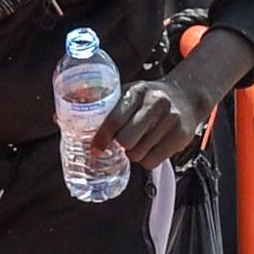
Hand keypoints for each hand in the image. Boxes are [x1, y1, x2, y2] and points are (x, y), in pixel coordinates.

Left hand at [91, 76, 205, 168]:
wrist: (186, 97)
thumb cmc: (149, 98)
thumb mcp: (129, 92)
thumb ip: (107, 106)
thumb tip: (67, 122)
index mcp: (137, 91)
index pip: (114, 119)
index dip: (102, 137)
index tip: (95, 148)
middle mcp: (155, 103)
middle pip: (126, 141)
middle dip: (120, 146)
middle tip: (122, 143)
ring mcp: (171, 120)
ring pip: (139, 154)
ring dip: (134, 154)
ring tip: (139, 143)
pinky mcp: (181, 136)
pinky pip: (154, 161)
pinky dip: (147, 160)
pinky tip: (150, 148)